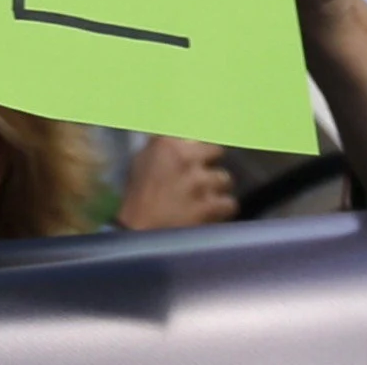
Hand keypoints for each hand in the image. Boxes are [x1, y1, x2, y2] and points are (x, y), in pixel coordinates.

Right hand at [115, 133, 235, 229]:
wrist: (139, 234)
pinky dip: (222, 210)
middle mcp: (186, 158)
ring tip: (206, 199)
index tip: (202, 153)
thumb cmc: (137, 199)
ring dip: (217, 189)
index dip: (201, 146)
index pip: (197, 132)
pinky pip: (229, 203)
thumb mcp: (141, 163)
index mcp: (166, 144)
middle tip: (204, 178)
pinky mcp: (209, 205)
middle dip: (210, 164)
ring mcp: (199, 182)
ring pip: (225, 179)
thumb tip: (182, 139)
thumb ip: (162, 147)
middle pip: (217, 151)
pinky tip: (212, 214)